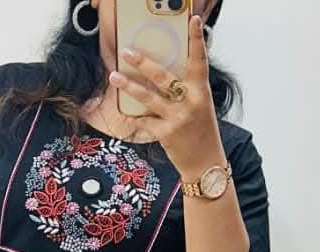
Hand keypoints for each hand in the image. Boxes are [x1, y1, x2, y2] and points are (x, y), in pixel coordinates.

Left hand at [110, 15, 225, 179]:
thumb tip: (166, 73)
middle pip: (163, 77)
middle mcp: (190, 102)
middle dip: (144, 63)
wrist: (205, 162)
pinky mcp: (166, 133)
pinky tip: (123, 115)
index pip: (199, 60)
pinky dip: (133, 118)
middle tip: (128, 52)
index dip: (196, 40)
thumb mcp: (200, 105)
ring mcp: (177, 118)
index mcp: (200, 91)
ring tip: (114, 76)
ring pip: (148, 98)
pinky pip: (144, 122)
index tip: (193, 21)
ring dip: (129, 86)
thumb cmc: (202, 131)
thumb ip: (187, 89)